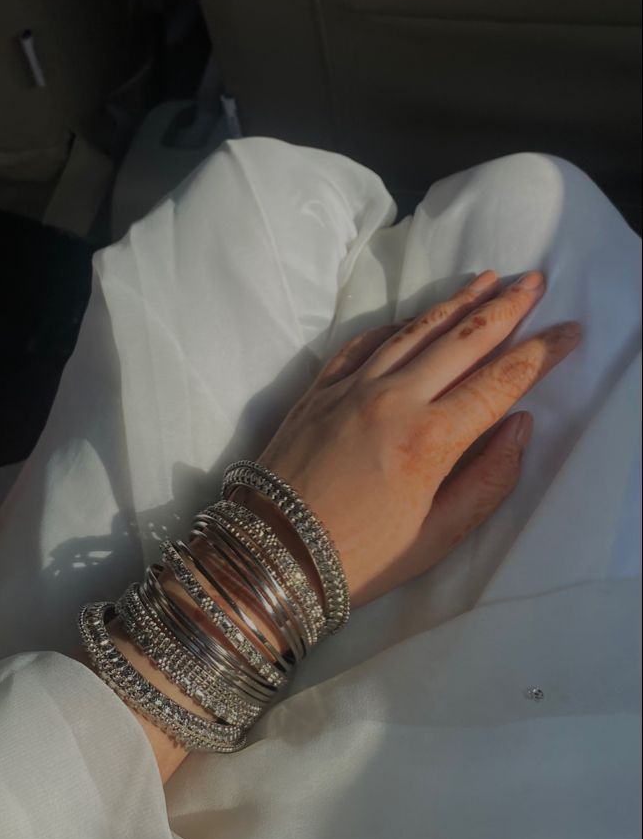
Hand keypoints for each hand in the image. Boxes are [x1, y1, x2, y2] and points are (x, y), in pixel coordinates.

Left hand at [255, 270, 580, 606]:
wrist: (268, 552)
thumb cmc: (358, 558)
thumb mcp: (436, 538)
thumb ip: (487, 480)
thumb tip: (519, 426)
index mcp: (430, 439)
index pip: (501, 381)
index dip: (542, 353)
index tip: (570, 330)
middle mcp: (394, 399)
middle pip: (463, 340)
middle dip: (506, 307)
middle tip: (535, 281)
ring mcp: (352, 387)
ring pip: (416, 330)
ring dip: (457, 303)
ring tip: (488, 279)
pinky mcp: (320, 387)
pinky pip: (366, 341)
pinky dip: (399, 325)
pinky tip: (418, 317)